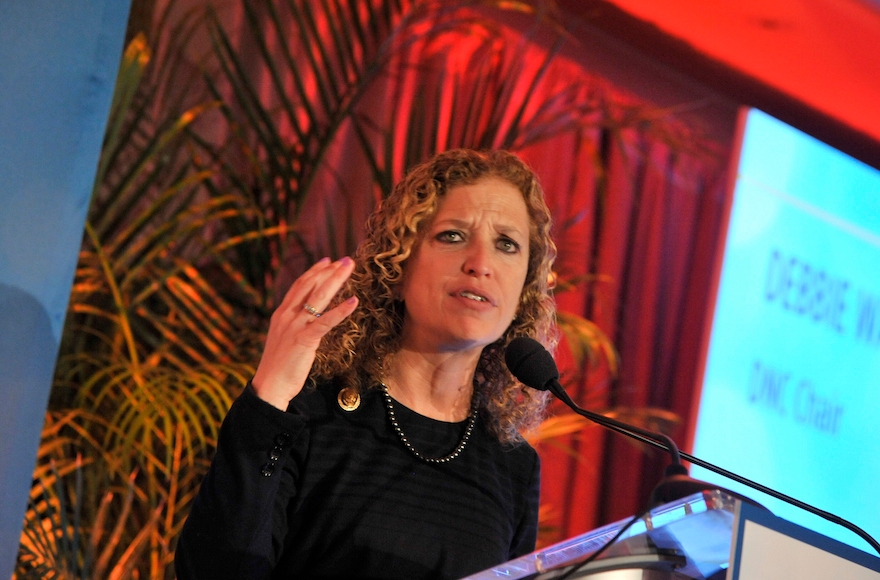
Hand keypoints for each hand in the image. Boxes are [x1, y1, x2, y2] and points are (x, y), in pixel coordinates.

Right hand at [251, 256, 358, 409]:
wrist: (269, 385)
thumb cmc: (279, 365)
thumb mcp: (285, 339)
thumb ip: (295, 325)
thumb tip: (309, 319)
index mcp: (281, 314)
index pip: (299, 286)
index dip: (314, 272)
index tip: (327, 261)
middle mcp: (287, 315)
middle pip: (310, 286)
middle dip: (329, 271)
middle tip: (346, 260)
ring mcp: (295, 326)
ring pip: (318, 297)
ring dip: (335, 280)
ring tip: (349, 267)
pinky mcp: (304, 339)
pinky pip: (325, 322)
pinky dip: (340, 310)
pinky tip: (353, 301)